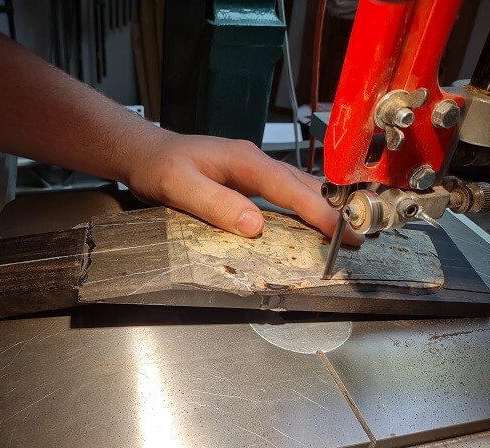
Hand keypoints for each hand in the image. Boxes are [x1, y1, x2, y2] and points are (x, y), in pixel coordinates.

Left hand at [126, 131, 363, 245]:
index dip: (318, 211)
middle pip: (304, 184)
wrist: (145, 153)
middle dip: (334, 208)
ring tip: (347, 228)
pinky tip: (310, 219)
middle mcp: (255, 161)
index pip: (290, 188)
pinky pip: (283, 193)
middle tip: (361, 233)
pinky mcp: (246, 180)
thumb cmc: (159, 166)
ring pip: (297, 186)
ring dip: (323, 206)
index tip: (343, 231)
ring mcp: (252, 169)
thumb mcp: (179, 186)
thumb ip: (215, 204)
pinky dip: (303, 206)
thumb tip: (255, 225)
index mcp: (245, 161)